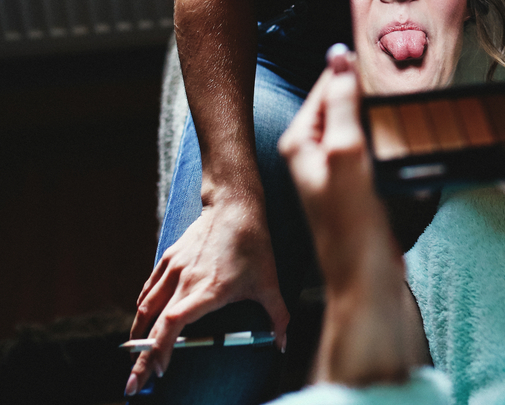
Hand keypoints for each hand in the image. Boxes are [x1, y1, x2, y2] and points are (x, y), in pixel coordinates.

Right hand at [126, 195, 288, 396]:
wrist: (235, 207)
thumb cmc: (254, 246)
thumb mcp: (270, 283)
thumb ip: (278, 316)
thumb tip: (283, 344)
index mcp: (207, 292)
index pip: (173, 325)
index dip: (161, 349)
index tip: (159, 371)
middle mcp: (185, 282)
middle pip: (152, 325)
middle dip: (140, 358)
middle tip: (134, 384)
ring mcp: (174, 270)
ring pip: (146, 308)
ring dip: (137, 335)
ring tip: (132, 357)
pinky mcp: (169, 259)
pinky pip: (149, 289)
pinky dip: (143, 308)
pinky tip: (141, 321)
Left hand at [278, 45, 426, 384]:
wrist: (365, 276)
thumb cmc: (350, 224)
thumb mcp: (345, 152)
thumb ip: (341, 104)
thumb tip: (338, 60)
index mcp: (301, 141)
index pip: (326, 87)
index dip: (351, 70)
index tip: (377, 55)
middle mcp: (312, 152)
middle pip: (340, 103)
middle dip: (365, 88)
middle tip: (393, 76)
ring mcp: (334, 168)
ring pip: (356, 122)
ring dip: (376, 111)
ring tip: (398, 100)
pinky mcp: (354, 183)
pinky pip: (368, 144)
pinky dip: (383, 134)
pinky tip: (398, 134)